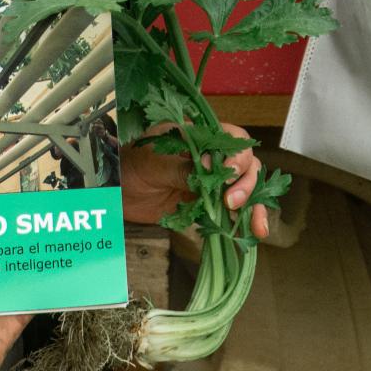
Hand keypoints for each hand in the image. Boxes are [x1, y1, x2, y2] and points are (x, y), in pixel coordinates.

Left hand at [121, 121, 269, 238]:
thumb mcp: (154, 161)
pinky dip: (244, 221)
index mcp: (201, 138)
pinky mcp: (206, 205)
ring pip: (244, 189)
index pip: (233, 140)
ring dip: (254, 206)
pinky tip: (254, 232)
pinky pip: (231, 212)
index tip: (228, 172)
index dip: (237, 155)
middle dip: (246, 183)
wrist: (115, 191)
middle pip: (245, 165)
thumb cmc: (131, 165)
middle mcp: (211, 158)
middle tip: (231, 202)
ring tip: (255, 225)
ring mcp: (211, 182)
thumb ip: (182, 165)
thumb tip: (210, 167)